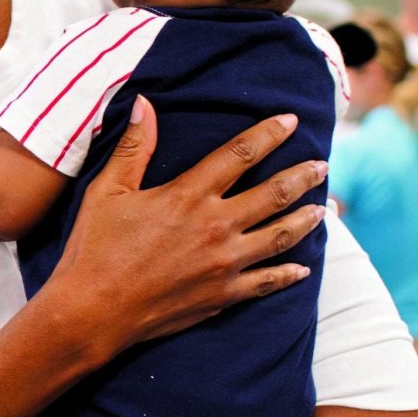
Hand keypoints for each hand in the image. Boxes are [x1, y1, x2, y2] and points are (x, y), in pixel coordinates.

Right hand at [46, 96, 328, 359]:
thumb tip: (144, 104)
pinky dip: (289, 274)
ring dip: (307, 220)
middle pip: (274, 193)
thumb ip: (133, 147)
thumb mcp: (107, 190)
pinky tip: (303, 268)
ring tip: (325, 210)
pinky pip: (267, 282)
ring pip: (280, 236)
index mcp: (188, 195)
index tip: (290, 121)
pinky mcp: (223, 296)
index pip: (240, 153)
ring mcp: (224, 264)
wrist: (92, 312)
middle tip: (322, 164)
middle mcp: (215, 226)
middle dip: (303, 175)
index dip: (268, 134)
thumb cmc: (95, 248)